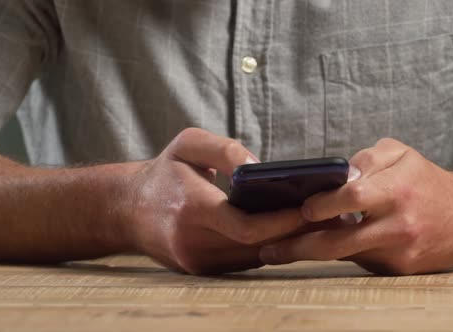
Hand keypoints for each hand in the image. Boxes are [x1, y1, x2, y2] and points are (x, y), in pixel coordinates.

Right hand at [121, 128, 301, 274]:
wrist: (125, 210)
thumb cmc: (162, 173)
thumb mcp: (187, 144)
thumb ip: (225, 148)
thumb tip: (260, 168)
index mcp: (191, 209)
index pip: (246, 227)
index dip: (283, 221)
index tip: (311, 208)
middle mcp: (193, 243)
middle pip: (257, 247)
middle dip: (294, 233)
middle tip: (327, 217)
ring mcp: (196, 262)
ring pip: (253, 258)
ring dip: (285, 243)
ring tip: (316, 223)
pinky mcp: (200, 270)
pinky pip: (242, 262)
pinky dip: (266, 248)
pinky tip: (287, 232)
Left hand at [259, 138, 452, 274]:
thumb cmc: (426, 180)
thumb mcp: (400, 154)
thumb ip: (366, 159)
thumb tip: (333, 175)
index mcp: (397, 190)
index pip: (352, 198)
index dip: (322, 205)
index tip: (301, 208)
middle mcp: (398, 225)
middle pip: (338, 242)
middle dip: (298, 247)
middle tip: (269, 250)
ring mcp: (398, 252)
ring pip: (345, 257)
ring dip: (312, 255)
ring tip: (282, 251)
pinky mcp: (399, 270)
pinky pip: (360, 262)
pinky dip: (340, 255)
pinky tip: (321, 249)